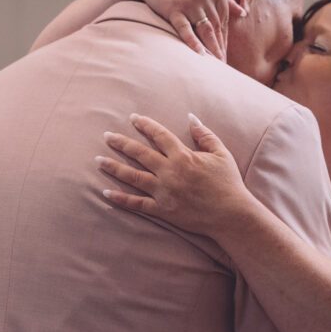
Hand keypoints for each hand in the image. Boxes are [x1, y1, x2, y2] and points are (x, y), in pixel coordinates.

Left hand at [98, 113, 253, 235]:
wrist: (231, 215)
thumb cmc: (228, 183)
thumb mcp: (221, 153)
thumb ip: (204, 134)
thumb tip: (190, 116)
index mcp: (183, 156)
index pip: (159, 135)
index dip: (145, 125)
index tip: (133, 118)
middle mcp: (169, 172)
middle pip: (139, 153)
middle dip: (121, 143)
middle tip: (106, 136)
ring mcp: (163, 192)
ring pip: (132, 177)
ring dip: (114, 167)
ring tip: (98, 160)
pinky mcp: (162, 210)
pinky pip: (137, 204)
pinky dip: (120, 199)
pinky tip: (106, 192)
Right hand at [119, 0, 245, 59]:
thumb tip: (243, 12)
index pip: (224, 19)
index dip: (225, 38)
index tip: (226, 54)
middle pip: (217, 26)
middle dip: (220, 47)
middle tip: (224, 65)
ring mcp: (190, 2)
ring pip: (205, 29)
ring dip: (212, 48)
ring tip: (217, 64)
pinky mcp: (175, 8)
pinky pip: (185, 28)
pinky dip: (193, 41)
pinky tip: (199, 54)